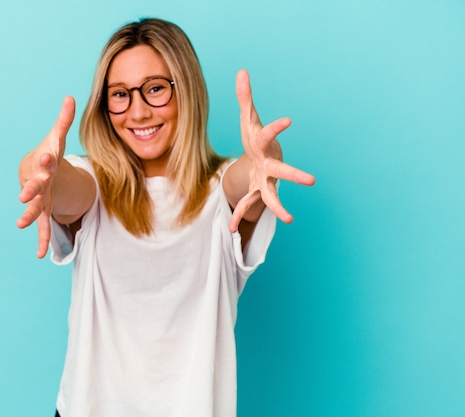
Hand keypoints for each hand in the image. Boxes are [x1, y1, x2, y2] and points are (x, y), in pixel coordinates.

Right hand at [16, 96, 75, 257]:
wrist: (33, 171)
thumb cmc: (47, 154)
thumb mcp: (57, 138)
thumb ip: (64, 120)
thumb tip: (70, 96)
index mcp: (43, 164)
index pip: (45, 160)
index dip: (46, 158)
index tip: (48, 155)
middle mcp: (38, 183)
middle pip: (34, 186)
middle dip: (31, 189)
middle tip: (24, 194)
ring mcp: (39, 198)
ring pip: (34, 208)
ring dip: (28, 216)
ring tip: (20, 225)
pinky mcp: (43, 211)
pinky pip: (43, 227)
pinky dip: (41, 240)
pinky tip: (40, 255)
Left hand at [229, 70, 314, 230]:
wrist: (261, 159)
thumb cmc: (254, 136)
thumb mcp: (247, 117)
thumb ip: (244, 96)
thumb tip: (242, 71)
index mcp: (261, 145)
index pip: (267, 134)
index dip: (276, 127)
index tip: (289, 120)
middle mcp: (267, 165)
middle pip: (282, 171)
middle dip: (294, 175)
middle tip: (312, 181)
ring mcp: (262, 181)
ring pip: (270, 196)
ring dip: (278, 207)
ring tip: (290, 220)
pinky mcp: (254, 192)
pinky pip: (246, 206)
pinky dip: (239, 216)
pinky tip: (232, 229)